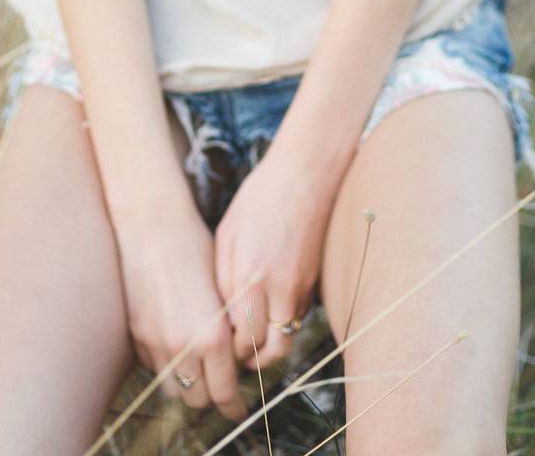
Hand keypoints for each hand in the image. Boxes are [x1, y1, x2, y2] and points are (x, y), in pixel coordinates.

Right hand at [114, 193, 249, 423]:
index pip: (224, 391)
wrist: (150, 222)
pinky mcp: (135, 333)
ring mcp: (154, 341)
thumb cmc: (192, 244)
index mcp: (212, 334)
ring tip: (196, 369)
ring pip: (173, 388)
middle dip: (210, 396)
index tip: (238, 409)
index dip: (233, 405)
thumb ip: (225, 327)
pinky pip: (152, 365)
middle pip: (198, 398)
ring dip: (186, 383)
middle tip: (219, 385)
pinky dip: (165, 364)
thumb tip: (232, 352)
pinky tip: (174, 344)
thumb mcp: (221, 287)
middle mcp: (182, 345)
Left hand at [214, 140, 330, 369]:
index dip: (230, 350)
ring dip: (271, 345)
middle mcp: (279, 289)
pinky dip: (284, 321)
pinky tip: (269, 308)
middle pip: (271, 351)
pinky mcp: (315, 281)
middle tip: (238, 355)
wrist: (305, 175)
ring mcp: (301, 287)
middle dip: (253, 360)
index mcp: (250, 277)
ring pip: (288, 337)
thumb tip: (223, 317)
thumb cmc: (259, 199)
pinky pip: (298, 315)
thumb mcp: (227, 235)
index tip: (219, 346)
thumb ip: (223, 280)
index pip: (241, 339)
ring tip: (252, 338)